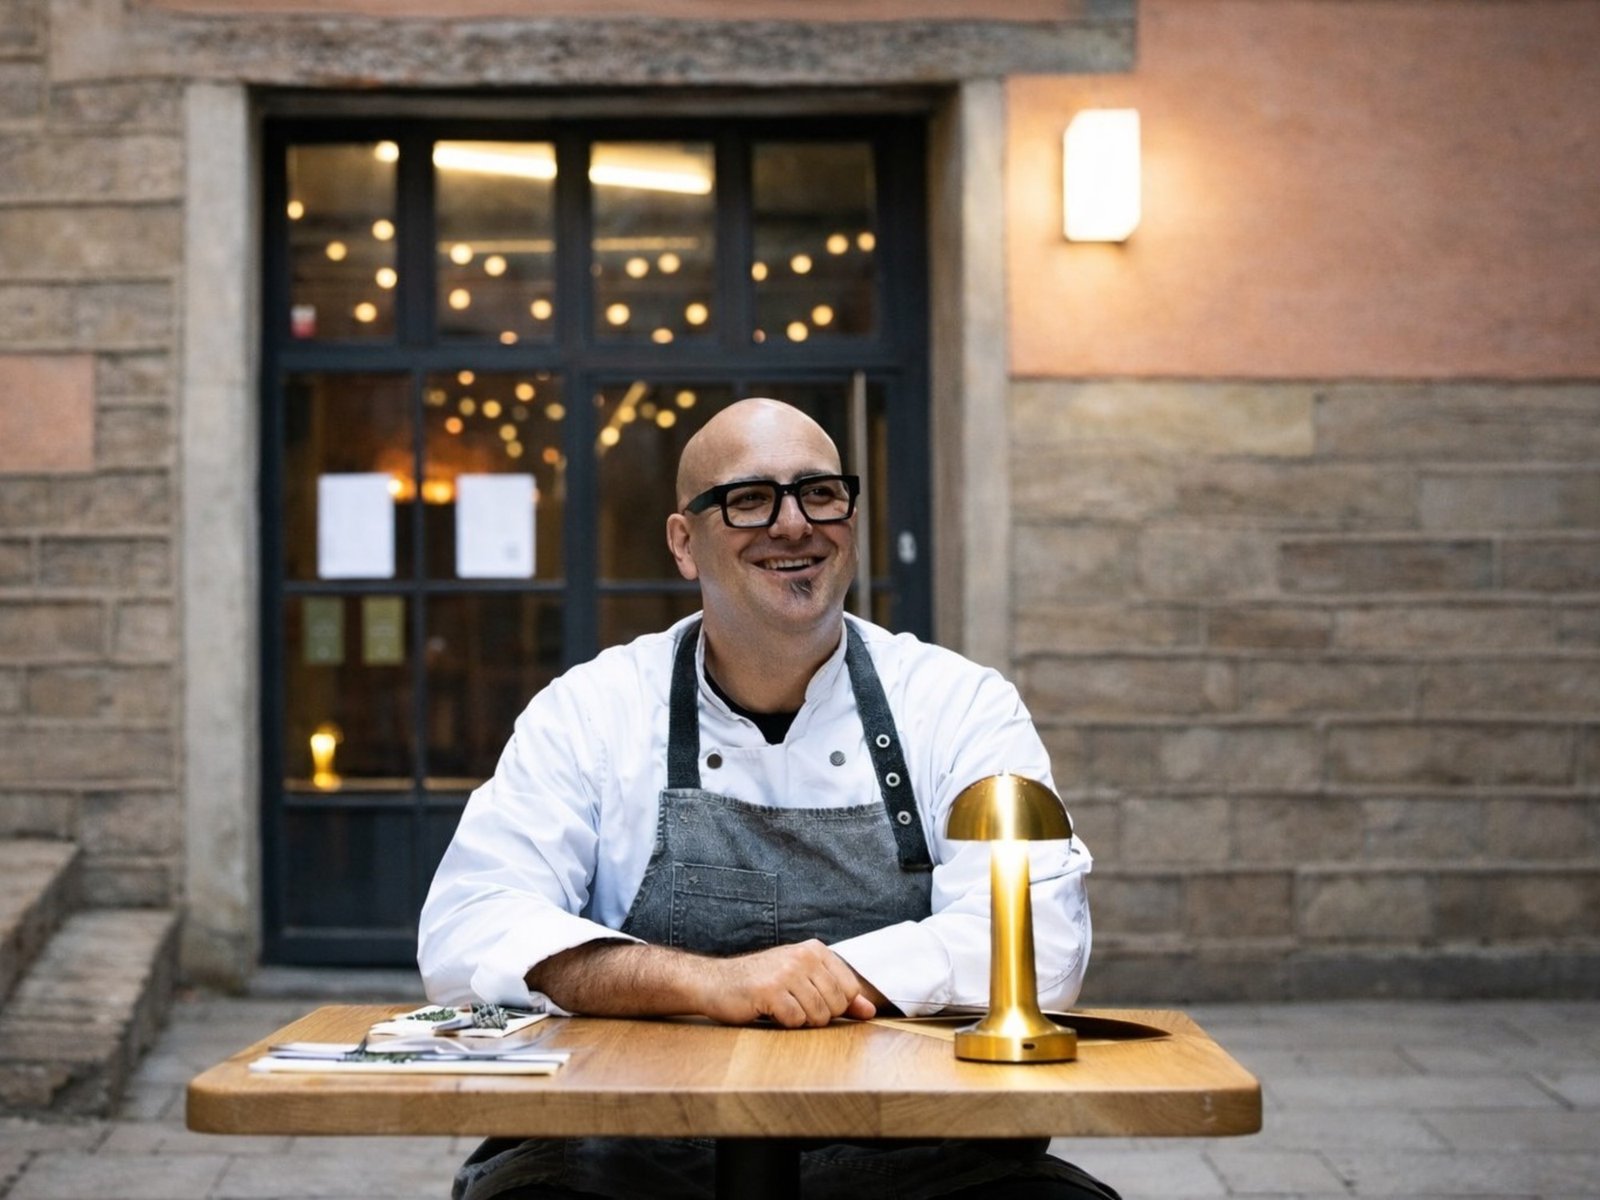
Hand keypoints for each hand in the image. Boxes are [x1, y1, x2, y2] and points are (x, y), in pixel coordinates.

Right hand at [696, 939, 876, 1027]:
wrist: (717, 983)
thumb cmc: (763, 984)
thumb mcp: (803, 982)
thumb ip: (839, 995)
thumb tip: (870, 1011)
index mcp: (815, 949)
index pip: (850, 989)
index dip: (836, 1005)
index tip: (812, 1001)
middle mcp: (803, 956)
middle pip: (836, 1004)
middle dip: (817, 1015)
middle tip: (793, 1005)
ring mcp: (787, 971)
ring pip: (818, 1015)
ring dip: (800, 1020)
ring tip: (781, 1007)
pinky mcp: (770, 990)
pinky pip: (795, 1020)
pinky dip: (784, 1023)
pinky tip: (768, 1010)